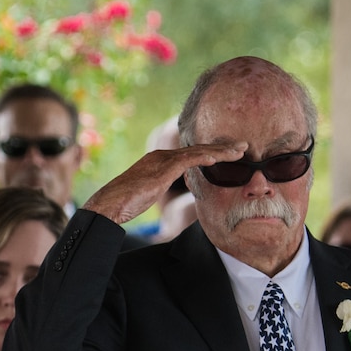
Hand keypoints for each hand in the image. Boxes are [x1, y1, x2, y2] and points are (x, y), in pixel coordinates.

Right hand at [82, 141, 247, 224]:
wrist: (108, 204)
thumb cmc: (124, 203)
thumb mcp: (148, 193)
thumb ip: (160, 187)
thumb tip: (165, 191)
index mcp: (160, 161)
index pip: (191, 154)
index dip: (212, 152)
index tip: (230, 154)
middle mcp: (162, 156)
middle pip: (198, 148)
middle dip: (222, 147)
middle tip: (242, 146)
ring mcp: (161, 160)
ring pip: (196, 151)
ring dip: (220, 150)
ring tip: (240, 150)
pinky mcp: (161, 169)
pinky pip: (187, 160)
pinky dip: (204, 157)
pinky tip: (218, 157)